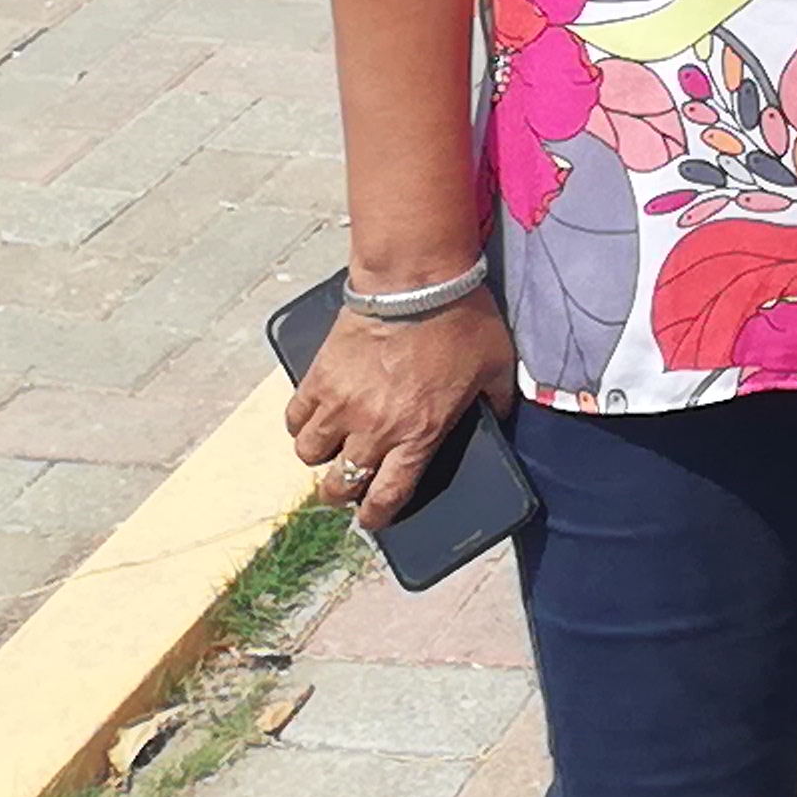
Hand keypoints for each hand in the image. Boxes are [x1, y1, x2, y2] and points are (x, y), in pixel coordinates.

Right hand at [282, 294, 514, 534]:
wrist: (417, 278)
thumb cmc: (463, 320)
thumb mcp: (498, 366)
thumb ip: (499, 401)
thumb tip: (501, 418)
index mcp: (418, 435)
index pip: (387, 497)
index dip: (376, 516)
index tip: (372, 518)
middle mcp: (373, 429)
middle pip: (340, 485)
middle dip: (343, 490)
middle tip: (350, 479)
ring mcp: (340, 404)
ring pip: (310, 454)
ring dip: (320, 455)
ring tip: (331, 444)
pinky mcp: (319, 377)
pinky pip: (294, 417)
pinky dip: (301, 422)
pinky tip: (314, 415)